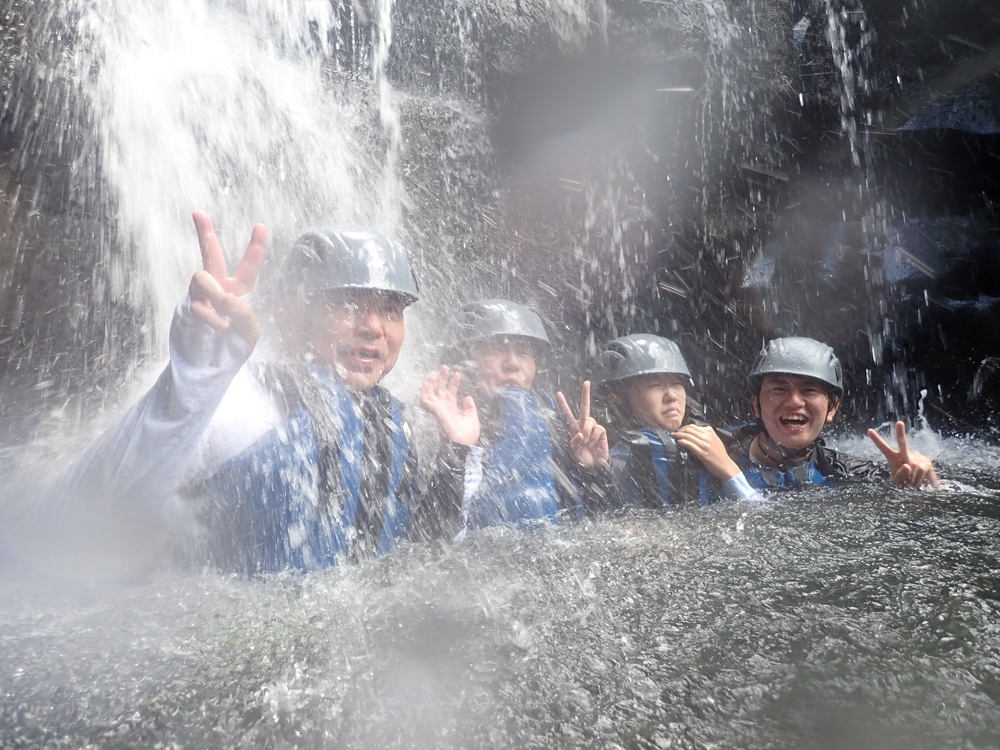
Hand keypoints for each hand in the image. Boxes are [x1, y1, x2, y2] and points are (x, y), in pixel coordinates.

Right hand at [188, 210, 266, 346]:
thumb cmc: (231, 350)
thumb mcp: (250, 335)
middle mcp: (217, 290)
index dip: (255, 248)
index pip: (247, 267)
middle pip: (210, 255)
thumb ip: (246, 315)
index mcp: (238, 292)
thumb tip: (228, 298)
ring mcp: (200, 298)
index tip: (261, 225)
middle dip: (204, 233)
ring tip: (223, 308)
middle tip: (198, 212)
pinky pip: (197, 304)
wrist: (208, 371)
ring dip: (215, 291)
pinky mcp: (187, 309)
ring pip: (201, 275)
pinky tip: (220, 327)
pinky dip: (210, 316)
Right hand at [419, 366, 479, 445]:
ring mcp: (439, 410)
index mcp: (452, 410)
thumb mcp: (472, 418)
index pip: (450, 394)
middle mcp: (444, 409)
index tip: (458, 374)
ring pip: (431, 393)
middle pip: (440, 390)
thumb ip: (470, 408)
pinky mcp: (435, 411)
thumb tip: (468, 397)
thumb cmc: (468, 436)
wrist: (464, 445)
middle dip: (442, 379)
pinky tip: (428, 381)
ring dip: (432, 382)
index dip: (453, 383)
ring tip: (435, 372)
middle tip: (445, 367)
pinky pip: (426, 400)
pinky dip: (425, 390)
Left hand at [556, 380, 609, 468]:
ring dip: (587, 432)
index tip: (558, 393)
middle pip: (585, 407)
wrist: (593, 467)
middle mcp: (583, 425)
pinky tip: (594, 444)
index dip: (562, 404)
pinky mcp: (601, 431)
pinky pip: (598, 429)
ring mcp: (593, 428)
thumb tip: (580, 433)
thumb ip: (574, 442)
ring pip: (590, 421)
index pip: (567, 414)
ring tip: (586, 443)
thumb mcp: (573, 452)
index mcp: (573, 428)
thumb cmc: (581, 459)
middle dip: (585, 394)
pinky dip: (594, 437)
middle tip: (586, 382)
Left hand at [673, 424, 740, 480]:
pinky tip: (679, 442)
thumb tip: (693, 433)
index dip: (684, 427)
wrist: (725, 465)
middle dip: (680, 431)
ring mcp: (705, 444)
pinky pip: (690, 445)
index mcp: (710, 432)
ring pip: (688, 436)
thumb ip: (706, 435)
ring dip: (679, 435)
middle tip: (674, 433)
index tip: (680, 430)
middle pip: (690, 430)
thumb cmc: (720, 454)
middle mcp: (707, 437)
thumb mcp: (714, 440)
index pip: (693, 426)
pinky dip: (683, 442)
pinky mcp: (702, 453)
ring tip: (674, 436)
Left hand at [867, 421, 939, 488]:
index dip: (877, 440)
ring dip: (912, 478)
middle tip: (899, 423)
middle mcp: (904, 454)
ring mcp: (917, 457)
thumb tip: (907, 466)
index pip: (884, 448)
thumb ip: (900, 475)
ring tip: (911, 483)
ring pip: (913, 466)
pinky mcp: (927, 462)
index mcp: (893, 458)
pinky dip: (919, 479)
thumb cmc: (905, 483)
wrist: (921, 486)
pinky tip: (919, 481)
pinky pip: (922, 470)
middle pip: (902, 443)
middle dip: (900, 433)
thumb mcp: (898, 482)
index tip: (869, 430)